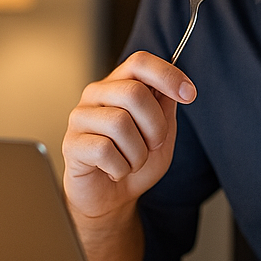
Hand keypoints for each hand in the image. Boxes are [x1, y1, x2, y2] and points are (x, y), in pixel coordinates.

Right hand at [62, 51, 195, 224]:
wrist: (110, 198)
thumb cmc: (133, 162)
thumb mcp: (161, 134)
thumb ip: (166, 108)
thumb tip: (176, 86)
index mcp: (119, 85)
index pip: (140, 62)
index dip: (167, 75)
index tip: (189, 94)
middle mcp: (96, 95)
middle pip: (134, 93)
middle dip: (155, 126)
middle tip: (153, 145)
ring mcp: (80, 117)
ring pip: (120, 123)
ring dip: (138, 153)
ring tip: (131, 162)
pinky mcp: (71, 144)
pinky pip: (104, 150)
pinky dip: (120, 168)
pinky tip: (115, 171)